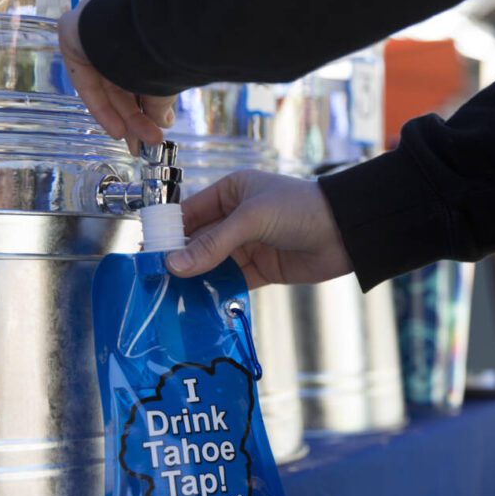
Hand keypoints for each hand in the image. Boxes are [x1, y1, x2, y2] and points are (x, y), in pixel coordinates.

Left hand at [57, 0, 175, 153]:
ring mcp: (94, 36)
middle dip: (138, 118)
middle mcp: (119, 35)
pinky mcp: (74, 38)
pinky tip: (117, 130)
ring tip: (139, 144)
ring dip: (125, 117)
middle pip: (126, 85)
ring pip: (108, 87)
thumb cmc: (156, 49)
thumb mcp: (162, 83)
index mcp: (143, 38)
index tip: (158, 128)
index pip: (142, 76)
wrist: (137, 26)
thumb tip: (165, 123)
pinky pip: (86, 81)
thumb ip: (159, 104)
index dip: (149, 106)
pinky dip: (101, 107)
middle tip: (151, 142)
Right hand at [168, 170, 353, 288]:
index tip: (148, 254)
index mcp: (232, 191)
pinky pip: (232, 281)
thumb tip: (175, 265)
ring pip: (213, 264)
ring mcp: (249, 245)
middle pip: (199, 241)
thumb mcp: (252, 218)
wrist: (346, 232)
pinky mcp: (262, 269)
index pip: (191, 213)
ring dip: (196, 279)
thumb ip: (214, 244)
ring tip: (169, 297)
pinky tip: (198, 304)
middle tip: (153, 282)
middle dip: (179, 260)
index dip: (170, 233)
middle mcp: (237, 217)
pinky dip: (216, 292)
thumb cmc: (299, 209)